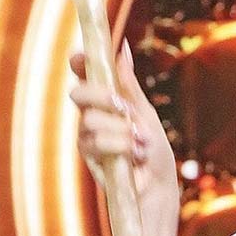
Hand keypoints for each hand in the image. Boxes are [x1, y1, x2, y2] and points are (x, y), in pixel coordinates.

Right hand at [69, 41, 178, 229]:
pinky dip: (120, 146)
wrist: (158, 187)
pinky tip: (134, 155)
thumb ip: (129, 86)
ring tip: (139, 144)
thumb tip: (121, 48)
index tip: (80, 55)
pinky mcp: (88, 158)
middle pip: (78, 94)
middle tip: (122, 107)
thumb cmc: (154, 152)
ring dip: (121, 130)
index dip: (80, 63)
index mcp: (107, 103)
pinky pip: (95, 142)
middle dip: (100, 96)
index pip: (86, 77)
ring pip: (89, 120)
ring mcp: (87, 138)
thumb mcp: (145, 114)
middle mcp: (92, 118)